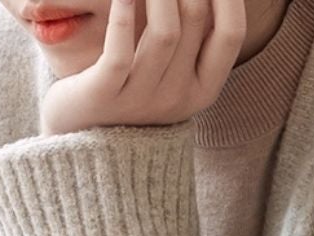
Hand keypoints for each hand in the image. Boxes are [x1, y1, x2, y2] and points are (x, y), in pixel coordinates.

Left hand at [40, 0, 247, 136]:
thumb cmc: (131, 93)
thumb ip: (191, 33)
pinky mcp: (103, 96)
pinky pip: (120, 49)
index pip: (231, 34)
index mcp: (202, 91)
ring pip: (165, 32)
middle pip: (195, 20)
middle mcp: (177, 99)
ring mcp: (140, 100)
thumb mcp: (171, 70)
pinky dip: (123, 12)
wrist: (82, 144)